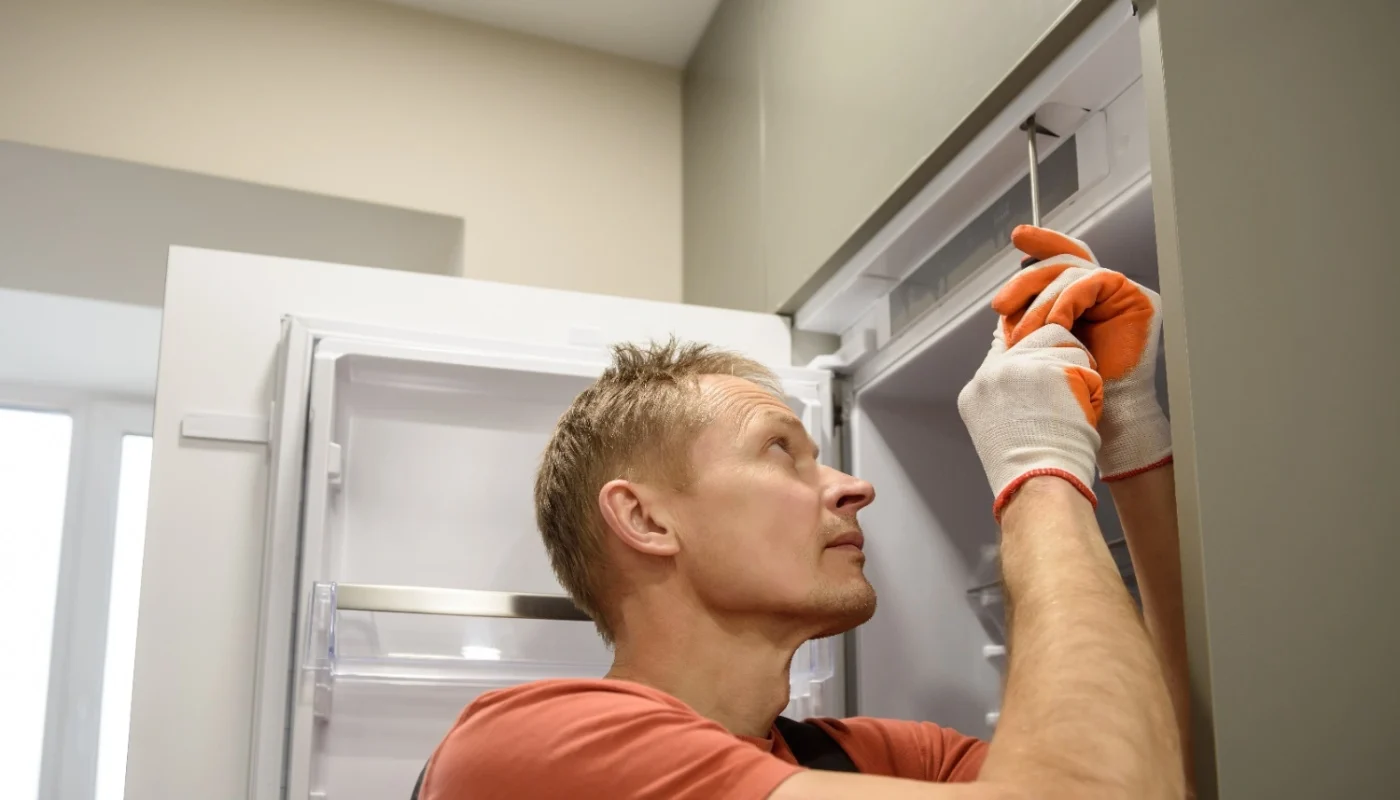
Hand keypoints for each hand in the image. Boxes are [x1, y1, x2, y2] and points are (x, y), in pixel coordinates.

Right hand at [958, 322, 1101, 519]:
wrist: (1038, 484)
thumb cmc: (1026, 472)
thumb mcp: (998, 431)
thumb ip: (1005, 400)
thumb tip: (1027, 384)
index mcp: (975, 391)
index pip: (1000, 348)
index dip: (1025, 350)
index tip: (1038, 358)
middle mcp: (992, 374)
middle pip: (1033, 338)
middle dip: (1056, 359)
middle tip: (1066, 394)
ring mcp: (1019, 367)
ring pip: (1061, 345)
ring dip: (1075, 373)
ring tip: (1071, 409)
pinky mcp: (1049, 368)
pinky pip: (1083, 363)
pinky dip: (1090, 389)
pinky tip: (1080, 413)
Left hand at [993, 225, 1172, 481]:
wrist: (1098, 423)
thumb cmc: (1064, 394)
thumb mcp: (1033, 349)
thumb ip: (1024, 320)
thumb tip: (1003, 302)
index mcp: (1079, 301)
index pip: (1060, 261)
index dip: (1041, 243)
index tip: (1017, 235)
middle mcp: (1102, 294)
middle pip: (1063, 262)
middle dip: (1027, 279)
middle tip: (1001, 304)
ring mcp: (1121, 295)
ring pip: (1072, 273)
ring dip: (1040, 302)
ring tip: (1021, 333)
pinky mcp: (1137, 299)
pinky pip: (1093, 282)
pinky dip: (1066, 301)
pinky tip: (1053, 325)